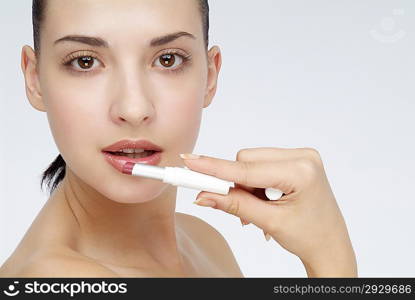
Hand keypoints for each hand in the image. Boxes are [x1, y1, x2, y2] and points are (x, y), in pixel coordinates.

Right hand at [180, 147, 357, 276]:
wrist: (330, 245)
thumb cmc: (309, 237)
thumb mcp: (269, 221)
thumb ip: (234, 205)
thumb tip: (204, 195)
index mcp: (301, 171)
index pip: (246, 169)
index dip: (215, 168)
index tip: (190, 162)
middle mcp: (303, 157)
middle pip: (247, 160)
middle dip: (238, 184)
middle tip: (242, 209)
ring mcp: (301, 156)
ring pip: (252, 162)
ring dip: (247, 185)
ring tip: (262, 208)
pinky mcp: (297, 160)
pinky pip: (262, 164)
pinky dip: (256, 182)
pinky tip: (267, 200)